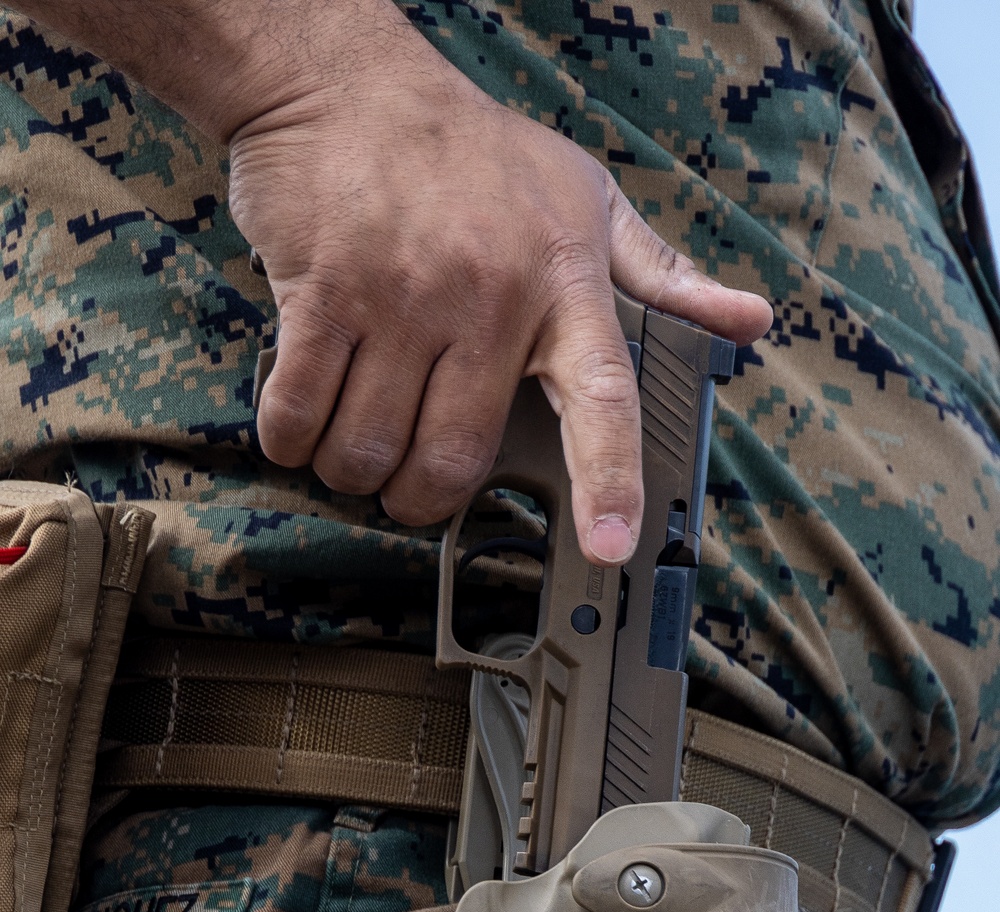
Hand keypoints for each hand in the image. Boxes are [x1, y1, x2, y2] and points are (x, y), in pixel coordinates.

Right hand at [227, 0, 770, 563]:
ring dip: (353, 474)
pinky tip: (300, 426)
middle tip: (410, 490)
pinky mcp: (322, 292)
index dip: (609, 482)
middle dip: (421, 501)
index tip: (611, 546)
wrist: (347, 84)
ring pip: (371, 450)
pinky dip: (292, 441)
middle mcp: (490, 295)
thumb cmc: (474, 154)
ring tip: (352, 451)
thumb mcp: (587, 200)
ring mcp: (402, 295)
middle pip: (454, 460)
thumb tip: (745, 321)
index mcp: (565, 283)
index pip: (603, 398)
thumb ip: (661, 276)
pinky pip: (301, 412)